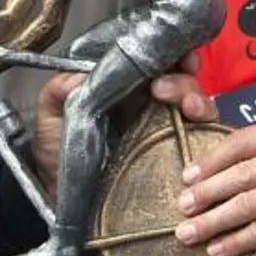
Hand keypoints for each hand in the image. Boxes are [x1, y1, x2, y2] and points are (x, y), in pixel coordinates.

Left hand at [34, 52, 216, 195]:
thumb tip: (79, 75)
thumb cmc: (57, 162)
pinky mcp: (175, 153)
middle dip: (182, 74)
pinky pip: (201, 134)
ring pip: (195, 101)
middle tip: (164, 86)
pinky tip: (194, 120)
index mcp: (122, 90)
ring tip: (185, 104)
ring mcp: (164, 129)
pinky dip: (205, 122)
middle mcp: (147, 106)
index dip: (167, 52)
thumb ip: (57, 93)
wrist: (64, 202)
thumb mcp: (49, 121)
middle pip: (179, 78)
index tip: (171, 53)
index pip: (153, 62)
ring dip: (195, 95)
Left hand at [175, 118, 255, 255]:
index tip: (187, 177)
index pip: (243, 142)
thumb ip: (254, 153)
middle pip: (242, 175)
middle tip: (182, 206)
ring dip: (212, 221)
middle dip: (207, 192)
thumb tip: (197, 169)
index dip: (211, 160)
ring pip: (247, 205)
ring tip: (188, 233)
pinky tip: (215, 250)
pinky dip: (235, 242)